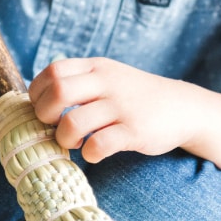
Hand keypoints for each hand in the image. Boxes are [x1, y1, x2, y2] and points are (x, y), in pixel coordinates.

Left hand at [28, 57, 201, 162]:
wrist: (183, 107)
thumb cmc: (134, 96)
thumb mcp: (108, 76)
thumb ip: (78, 81)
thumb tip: (37, 100)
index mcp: (96, 66)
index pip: (53, 71)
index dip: (39, 93)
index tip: (44, 109)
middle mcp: (107, 82)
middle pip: (58, 92)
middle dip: (45, 115)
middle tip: (54, 126)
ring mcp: (121, 106)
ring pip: (73, 122)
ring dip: (64, 139)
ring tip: (74, 143)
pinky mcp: (135, 131)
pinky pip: (99, 145)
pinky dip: (90, 154)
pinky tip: (94, 153)